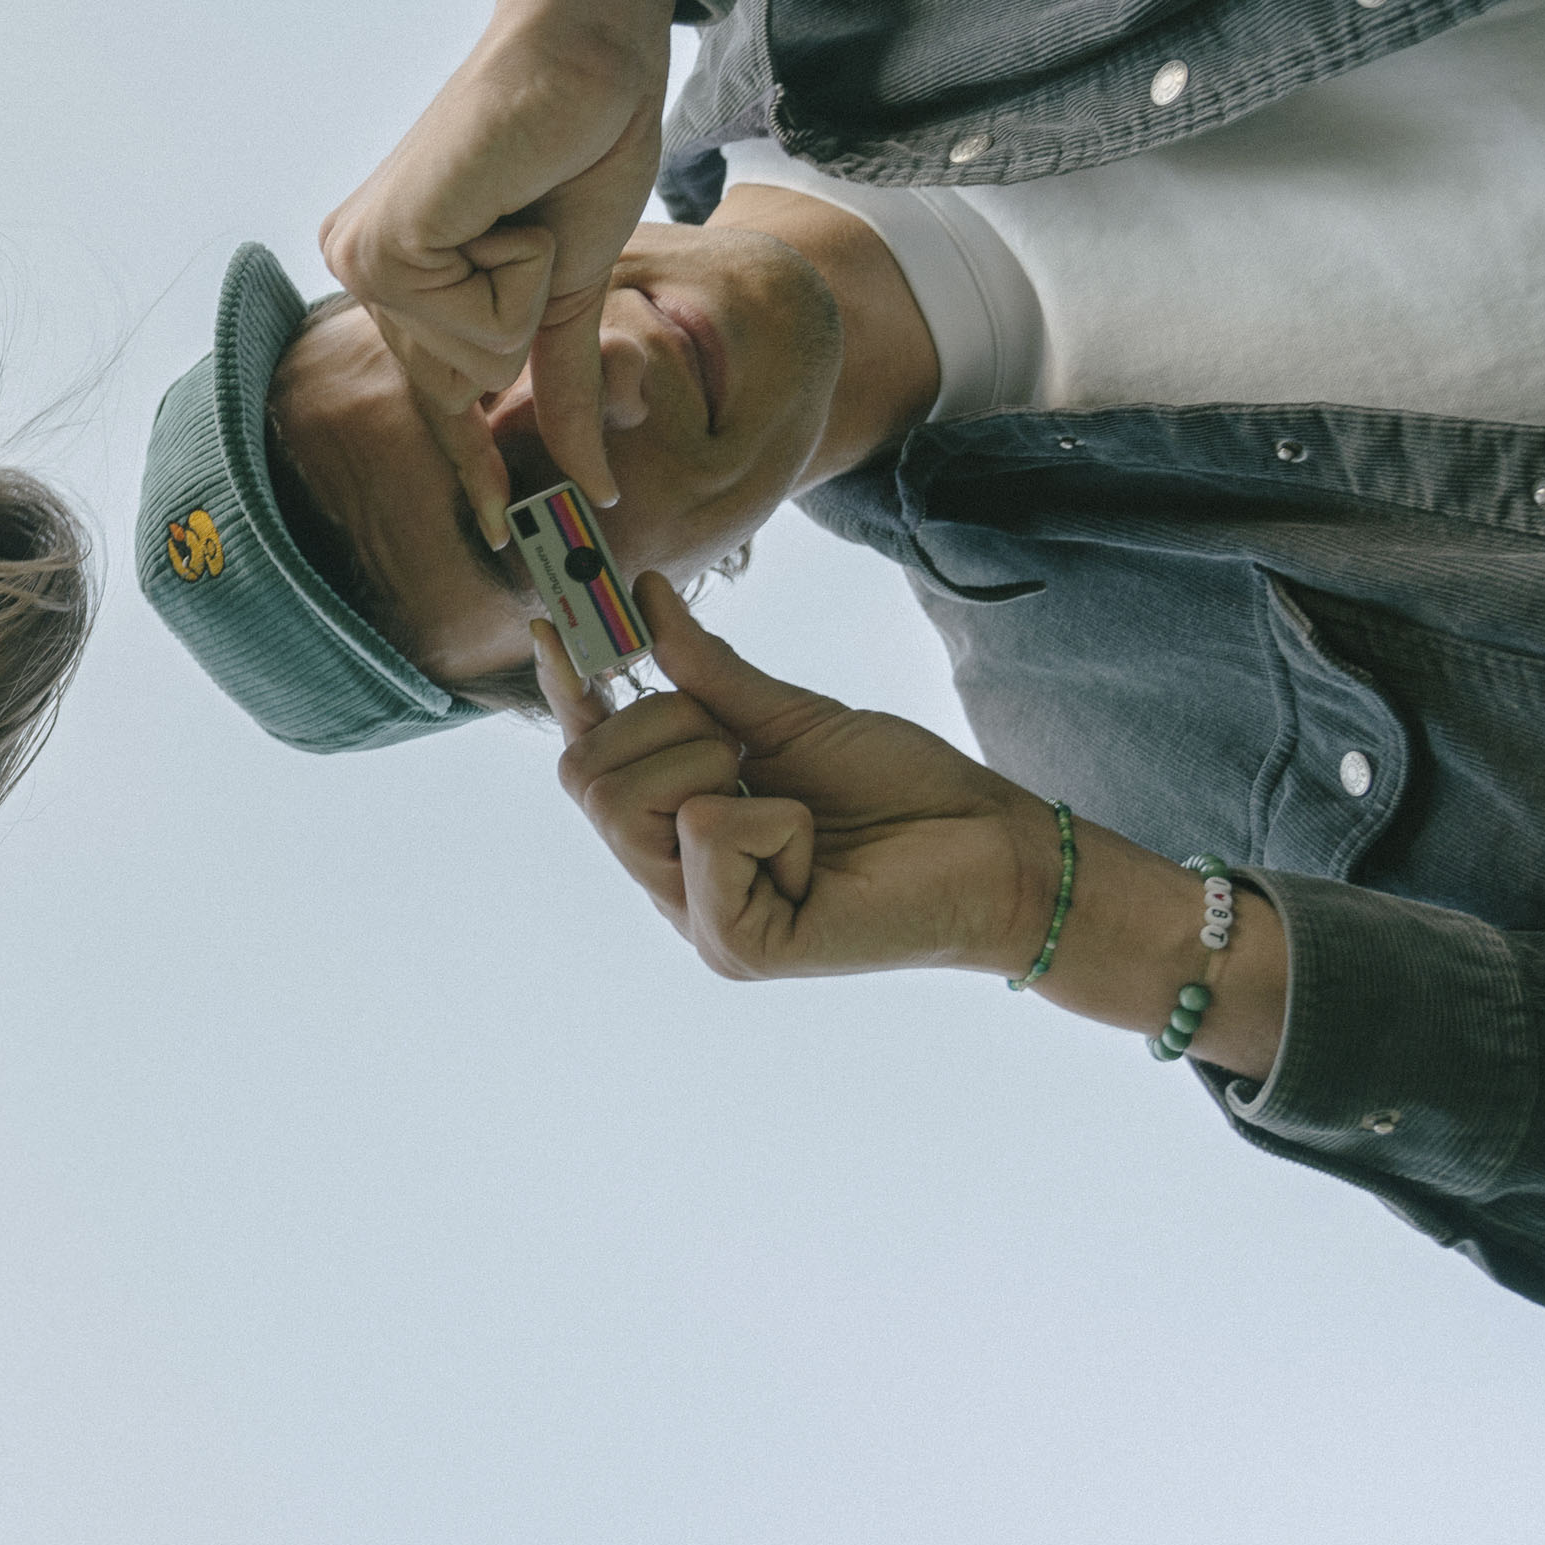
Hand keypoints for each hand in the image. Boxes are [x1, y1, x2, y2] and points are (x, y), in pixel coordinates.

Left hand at [317, 0, 675, 545]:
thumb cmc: (582, 145)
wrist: (589, 55)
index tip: (502, 530)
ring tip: (520, 205)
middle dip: (531, 314)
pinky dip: (521, 267)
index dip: (474, 462)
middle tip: (535, 223)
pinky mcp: (381, 247)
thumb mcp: (576, 286)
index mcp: (398, 276)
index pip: (437, 396)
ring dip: (530, 284)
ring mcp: (364, 259)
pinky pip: (483, 322)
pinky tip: (505, 202)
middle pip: (470, 385)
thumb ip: (564, 379)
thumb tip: (594, 475)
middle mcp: (365, 269)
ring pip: (479, 360)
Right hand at [534, 572, 1050, 979]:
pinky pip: (706, 832)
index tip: (553, 624)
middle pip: (584, 774)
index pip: (587, 757)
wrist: (992, 846)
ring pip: (624, 802)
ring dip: (712, 768)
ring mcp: (697, 919)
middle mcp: (671, 878)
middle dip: (665, 727)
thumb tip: (647, 598)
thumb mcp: (789, 718)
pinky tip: (812, 851)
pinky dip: (772, 820)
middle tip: (741, 750)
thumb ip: (709, 672)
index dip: (566, 692)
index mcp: (675, 827)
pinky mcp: (737, 946)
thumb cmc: (902, 791)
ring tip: (785, 802)